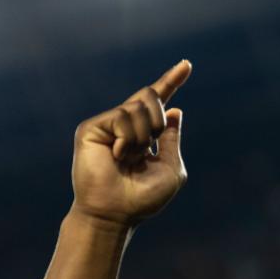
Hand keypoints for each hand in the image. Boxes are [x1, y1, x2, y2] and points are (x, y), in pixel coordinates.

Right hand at [70, 60, 191, 226]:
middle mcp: (125, 126)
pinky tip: (117, 156)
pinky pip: (122, 116)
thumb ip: (173, 139)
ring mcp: (107, 125)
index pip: (158, 102)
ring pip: (139, 106)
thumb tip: (176, 109)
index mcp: (144, 134)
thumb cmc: (142, 199)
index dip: (172, 81)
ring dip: (143, 136)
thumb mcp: (171, 169)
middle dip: (158, 122)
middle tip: (147, 149)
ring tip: (128, 158)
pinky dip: (128, 139)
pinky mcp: (92, 128)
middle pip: (151, 97)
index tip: (187, 65)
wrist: (116, 213)